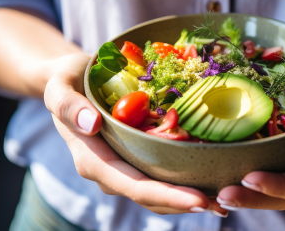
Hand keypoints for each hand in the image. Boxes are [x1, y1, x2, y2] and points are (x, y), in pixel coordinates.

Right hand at [44, 53, 227, 215]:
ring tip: (226, 200)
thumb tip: (90, 123)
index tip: (199, 200)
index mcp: (92, 160)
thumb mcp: (59, 85)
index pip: (133, 186)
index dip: (166, 195)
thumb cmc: (67, 80)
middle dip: (186, 202)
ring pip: (158, 192)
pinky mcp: (135, 158)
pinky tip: (211, 178)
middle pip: (151, 196)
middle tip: (224, 205)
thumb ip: (68, 105)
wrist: (71, 80)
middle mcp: (109, 171)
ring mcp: (123, 167)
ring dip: (189, 198)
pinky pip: (160, 174)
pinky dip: (184, 180)